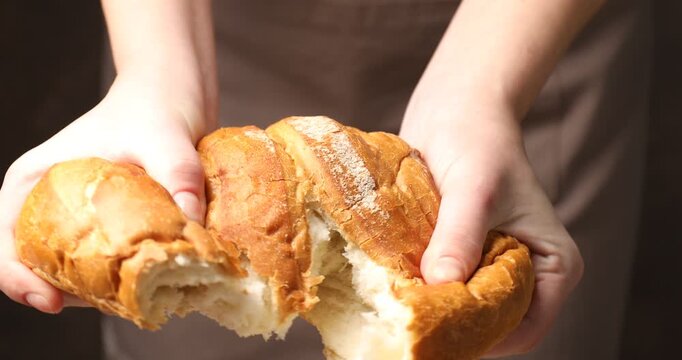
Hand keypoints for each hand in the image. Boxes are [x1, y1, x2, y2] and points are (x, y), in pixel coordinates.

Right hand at [0, 76, 209, 312]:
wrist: (175, 92)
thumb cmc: (155, 105)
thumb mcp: (166, 138)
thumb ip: (178, 177)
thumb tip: (189, 223)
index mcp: (35, 180)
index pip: (1, 238)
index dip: (16, 276)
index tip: (51, 300)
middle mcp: (48, 204)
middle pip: (36, 266)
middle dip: (68, 293)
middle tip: (115, 303)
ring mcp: (78, 218)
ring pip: (72, 272)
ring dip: (101, 291)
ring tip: (140, 292)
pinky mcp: (108, 227)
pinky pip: (105, 265)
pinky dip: (123, 279)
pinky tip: (155, 281)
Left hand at [400, 102, 583, 355]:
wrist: (454, 109)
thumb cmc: (477, 140)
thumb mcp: (474, 189)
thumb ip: (460, 237)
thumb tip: (443, 286)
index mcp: (553, 267)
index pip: (524, 327)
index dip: (483, 337)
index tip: (436, 332)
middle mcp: (526, 273)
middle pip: (492, 324)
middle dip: (454, 327)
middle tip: (410, 323)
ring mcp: (492, 266)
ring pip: (464, 309)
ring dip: (433, 309)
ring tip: (399, 305)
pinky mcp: (461, 257)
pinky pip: (444, 288)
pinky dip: (422, 291)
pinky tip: (394, 287)